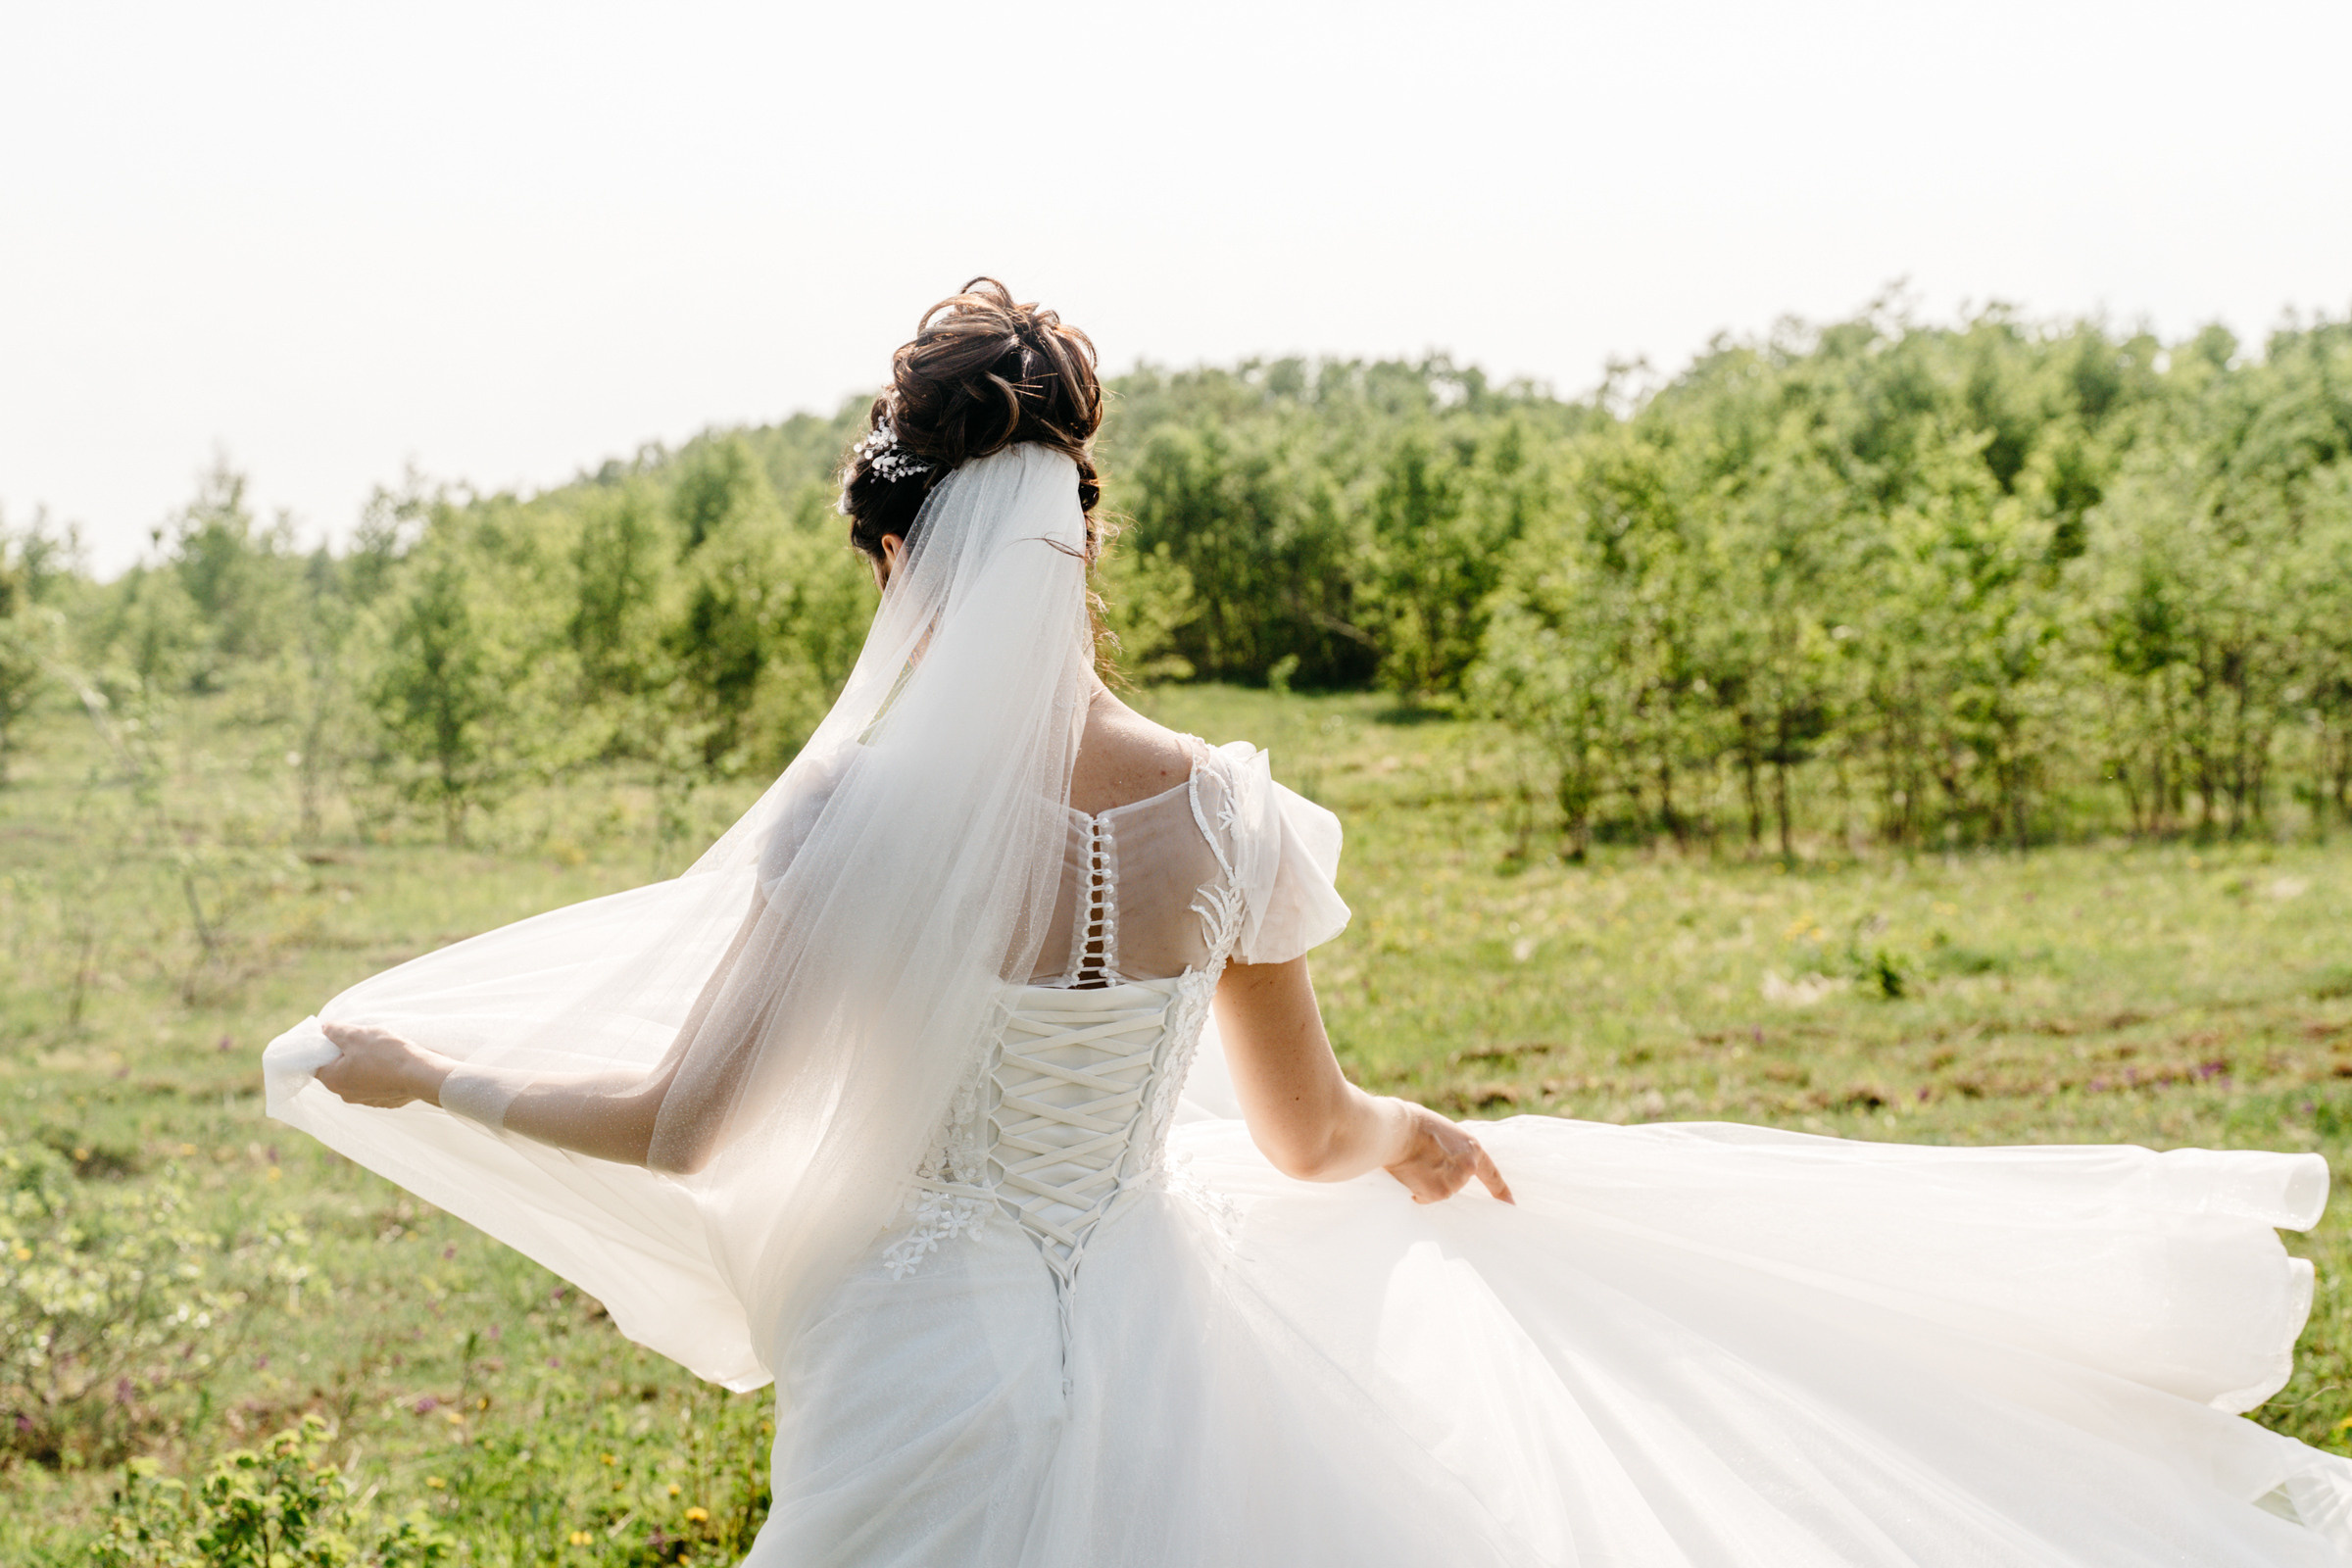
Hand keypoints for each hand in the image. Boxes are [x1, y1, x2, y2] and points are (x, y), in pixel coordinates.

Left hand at [315, 1021, 445, 1109]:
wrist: (422, 1075)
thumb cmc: (386, 1055)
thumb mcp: (357, 1035)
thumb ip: (336, 1031)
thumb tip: (325, 1030)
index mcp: (333, 1080)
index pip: (318, 1063)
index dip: (325, 1048)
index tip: (338, 1037)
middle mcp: (346, 1094)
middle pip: (339, 1070)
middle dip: (348, 1055)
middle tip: (362, 1040)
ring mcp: (367, 1100)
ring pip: (359, 1077)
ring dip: (366, 1064)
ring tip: (382, 1051)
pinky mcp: (385, 1101)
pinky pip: (377, 1084)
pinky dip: (381, 1074)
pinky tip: (393, 1063)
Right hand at [1381, 1100, 1514, 1204]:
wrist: (1397, 1132)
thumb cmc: (1414, 1125)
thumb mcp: (1443, 1133)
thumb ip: (1451, 1151)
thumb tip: (1438, 1163)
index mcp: (1472, 1149)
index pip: (1491, 1174)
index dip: (1501, 1190)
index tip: (1510, 1204)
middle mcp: (1468, 1169)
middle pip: (1455, 1182)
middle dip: (1439, 1176)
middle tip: (1422, 1159)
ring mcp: (1453, 1184)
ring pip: (1437, 1191)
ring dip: (1425, 1183)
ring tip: (1413, 1163)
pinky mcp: (1437, 1194)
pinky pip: (1423, 1197)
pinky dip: (1414, 1190)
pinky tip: (1408, 1174)